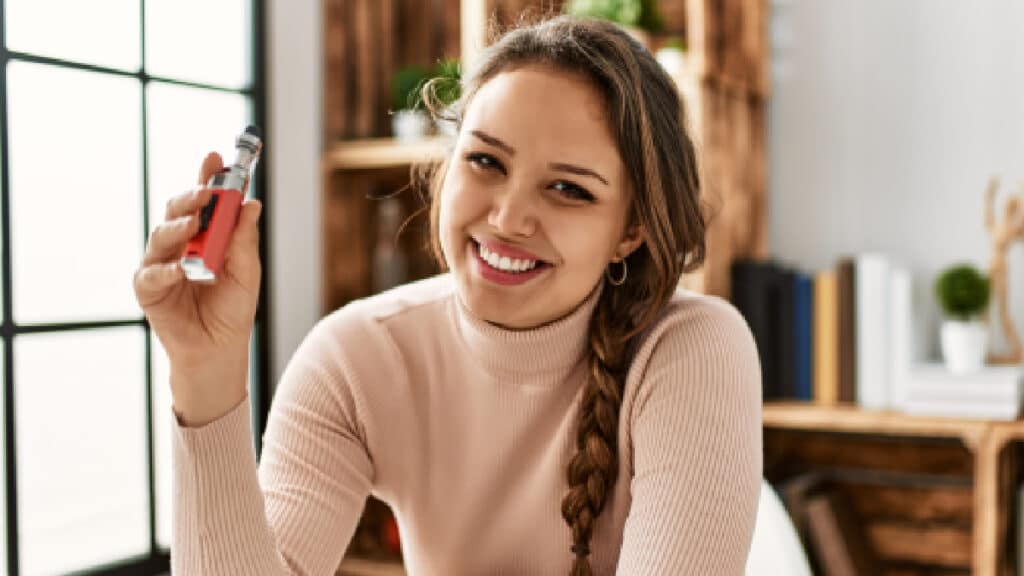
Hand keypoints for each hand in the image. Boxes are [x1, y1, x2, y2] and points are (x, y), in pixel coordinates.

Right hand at [133, 152, 262, 424]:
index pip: (204, 200)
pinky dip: (164, 270)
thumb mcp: (247, 272)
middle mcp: (180, 244)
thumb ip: (244, 240)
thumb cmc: (232, 310)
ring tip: (195, 224)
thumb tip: (252, 203)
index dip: (208, 177)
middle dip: (190, 197)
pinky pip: (150, 275)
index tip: (215, 157)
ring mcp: (161, 264)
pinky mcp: (149, 290)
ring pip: (161, 235)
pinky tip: (179, 269)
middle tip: (205, 191)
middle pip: (178, 210)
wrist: (220, 350)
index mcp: (205, 235)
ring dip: (178, 227)